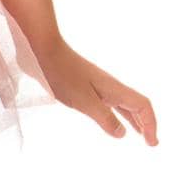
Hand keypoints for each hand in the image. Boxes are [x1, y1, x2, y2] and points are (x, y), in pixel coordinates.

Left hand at [34, 36, 158, 145]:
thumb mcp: (84, 101)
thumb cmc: (62, 74)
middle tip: (151, 142)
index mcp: (114, 88)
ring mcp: (98, 85)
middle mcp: (110, 86)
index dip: (151, 124)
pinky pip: (110, 102)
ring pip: (123, 104)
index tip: (152, 144)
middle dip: (146, 123)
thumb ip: (104, 117)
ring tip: (138, 133)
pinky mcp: (86, 85)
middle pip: (137, 105)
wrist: (43, 50)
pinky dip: (117, 114)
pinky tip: (110, 119)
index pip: (143, 106)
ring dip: (134, 119)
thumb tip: (122, 134)